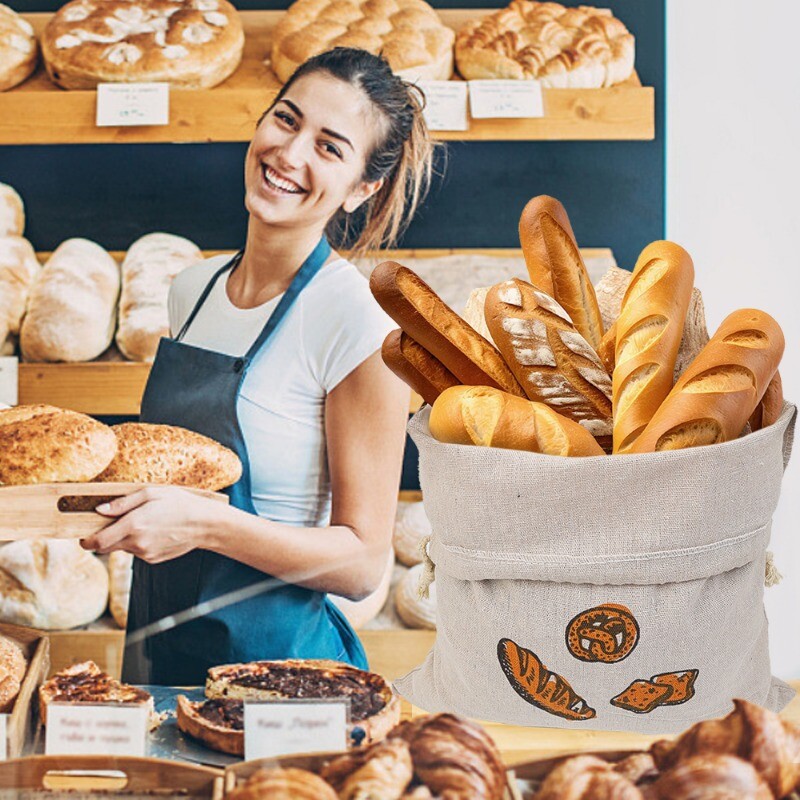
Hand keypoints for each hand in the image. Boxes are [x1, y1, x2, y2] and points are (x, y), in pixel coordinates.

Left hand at [79, 486, 222, 563]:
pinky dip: (138, 542)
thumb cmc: (179, 503)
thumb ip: (122, 503)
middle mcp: (136, 543)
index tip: (82, 536)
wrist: (204, 524)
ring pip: (122, 548)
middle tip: (111, 524)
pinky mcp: (153, 559)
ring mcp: (145, 554)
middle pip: (106, 547)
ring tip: (143, 523)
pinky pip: (137, 551)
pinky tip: (154, 531)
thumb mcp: (151, 494)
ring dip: (123, 538)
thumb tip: (99, 510)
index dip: (85, 541)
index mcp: (133, 525)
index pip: (97, 541)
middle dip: (103, 538)